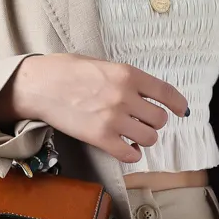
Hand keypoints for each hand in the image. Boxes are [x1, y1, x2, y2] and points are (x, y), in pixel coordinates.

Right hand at [2, 53, 189, 164]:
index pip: (166, 93)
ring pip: (149, 138)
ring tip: (132, 136)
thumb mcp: (101, 64)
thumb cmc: (64, 71)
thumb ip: (124, 79)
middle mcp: (125, 96)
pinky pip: (129, 154)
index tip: (180, 111)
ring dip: (143, 139)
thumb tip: (144, 94)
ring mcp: (113, 118)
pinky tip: (125, 149)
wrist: (38, 85)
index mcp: (127, 74)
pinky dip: (131, 154)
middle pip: (160, 119)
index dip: (178, 104)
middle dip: (153, 123)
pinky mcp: (100, 138)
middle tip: (142, 122)